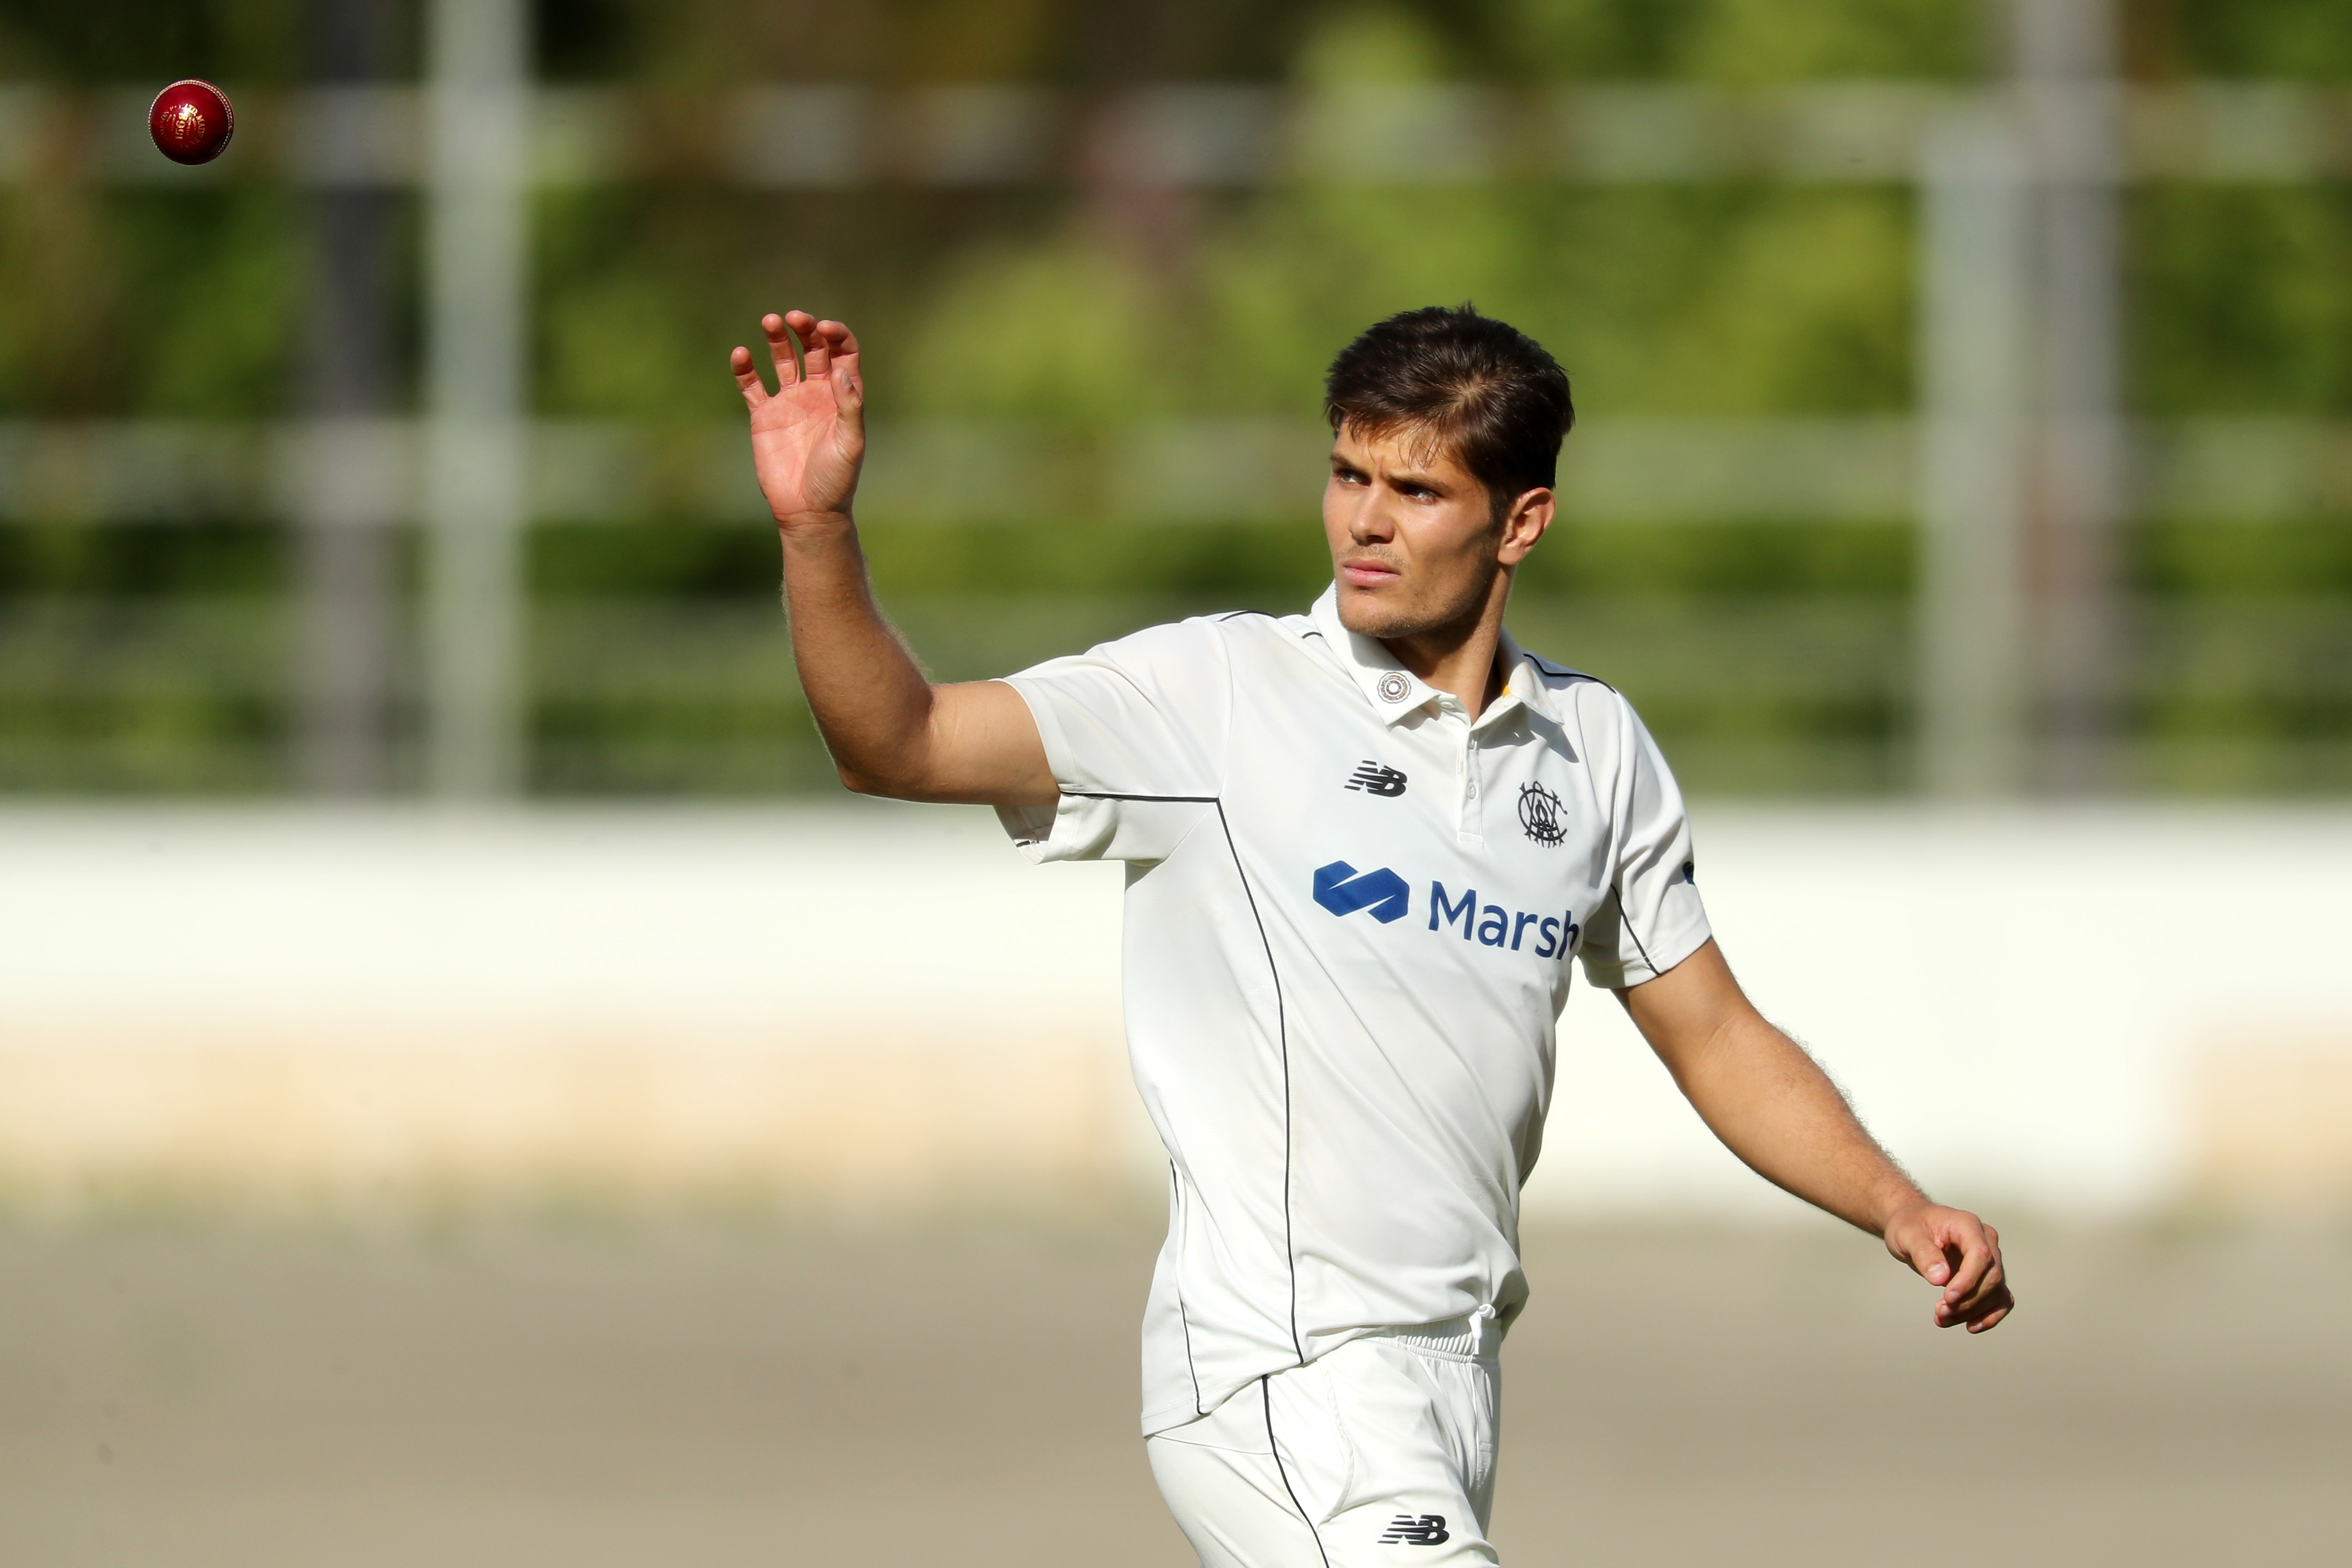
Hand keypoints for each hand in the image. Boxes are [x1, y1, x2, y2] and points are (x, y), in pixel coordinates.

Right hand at [731, 311, 863, 527]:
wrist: (807, 510)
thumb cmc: (836, 479)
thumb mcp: (851, 443)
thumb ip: (849, 406)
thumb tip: (841, 371)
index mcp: (842, 395)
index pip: (842, 351)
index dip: (835, 334)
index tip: (823, 328)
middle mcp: (817, 392)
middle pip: (812, 347)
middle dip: (804, 328)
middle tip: (794, 318)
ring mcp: (789, 401)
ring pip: (782, 358)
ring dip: (777, 338)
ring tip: (770, 322)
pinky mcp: (764, 415)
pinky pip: (752, 385)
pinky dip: (744, 368)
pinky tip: (740, 355)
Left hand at [1884, 1203, 2012, 1332]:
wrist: (1912, 1228)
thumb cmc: (1909, 1226)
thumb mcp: (1907, 1235)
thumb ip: (1923, 1253)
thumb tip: (1941, 1278)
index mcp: (1968, 1225)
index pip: (1981, 1255)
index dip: (1968, 1280)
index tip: (1948, 1298)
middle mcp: (1986, 1240)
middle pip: (1991, 1276)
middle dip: (1967, 1300)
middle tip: (1939, 1312)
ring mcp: (1990, 1258)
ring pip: (1995, 1291)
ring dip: (1972, 1311)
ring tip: (1941, 1319)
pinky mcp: (1987, 1275)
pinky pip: (2001, 1299)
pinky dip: (1989, 1315)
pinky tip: (1970, 1326)